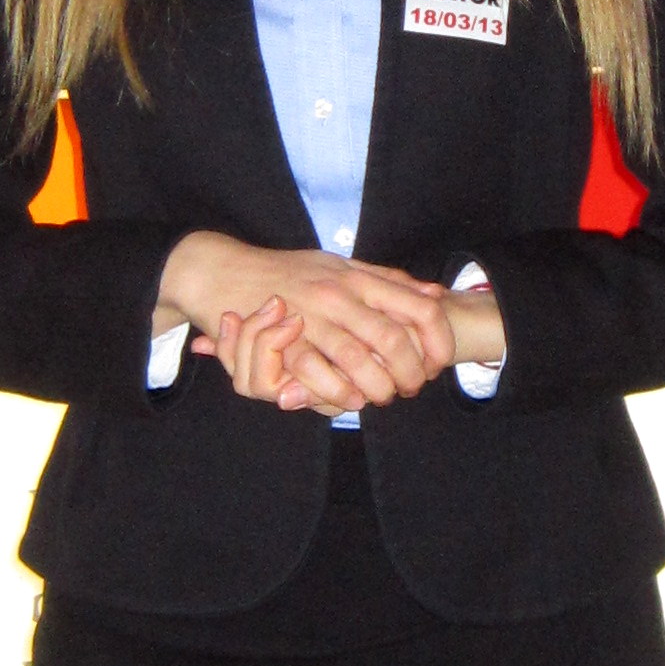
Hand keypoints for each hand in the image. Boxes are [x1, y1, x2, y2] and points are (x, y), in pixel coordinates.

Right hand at [159, 233, 457, 413]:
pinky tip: (349, 399)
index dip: (438, 340)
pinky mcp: (283, 338)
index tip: (439, 361)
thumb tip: (435, 293)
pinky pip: (319, 372)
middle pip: (394, 340)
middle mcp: (339, 293)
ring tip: (382, 397)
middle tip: (412, 388)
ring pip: (359, 359)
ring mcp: (311, 315)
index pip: (419, 307)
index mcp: (359, 276)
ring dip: (377, 388)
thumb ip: (387, 280)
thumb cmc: (288, 272)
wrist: (224, 268)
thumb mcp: (342, 265)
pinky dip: (339, 392)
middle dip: (411, 373)